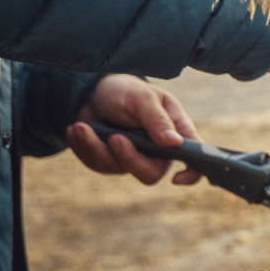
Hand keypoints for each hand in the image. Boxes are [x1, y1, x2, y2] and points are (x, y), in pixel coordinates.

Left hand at [66, 75, 203, 185]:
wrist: (93, 92)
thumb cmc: (127, 91)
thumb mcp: (143, 98)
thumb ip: (158, 120)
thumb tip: (175, 142)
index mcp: (176, 133)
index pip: (193, 160)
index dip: (191, 174)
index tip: (177, 179)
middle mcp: (157, 151)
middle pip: (150, 173)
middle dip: (129, 158)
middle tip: (114, 138)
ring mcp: (132, 158)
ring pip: (118, 169)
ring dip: (96, 148)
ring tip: (81, 126)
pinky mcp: (109, 161)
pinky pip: (97, 164)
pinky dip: (83, 147)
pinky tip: (76, 130)